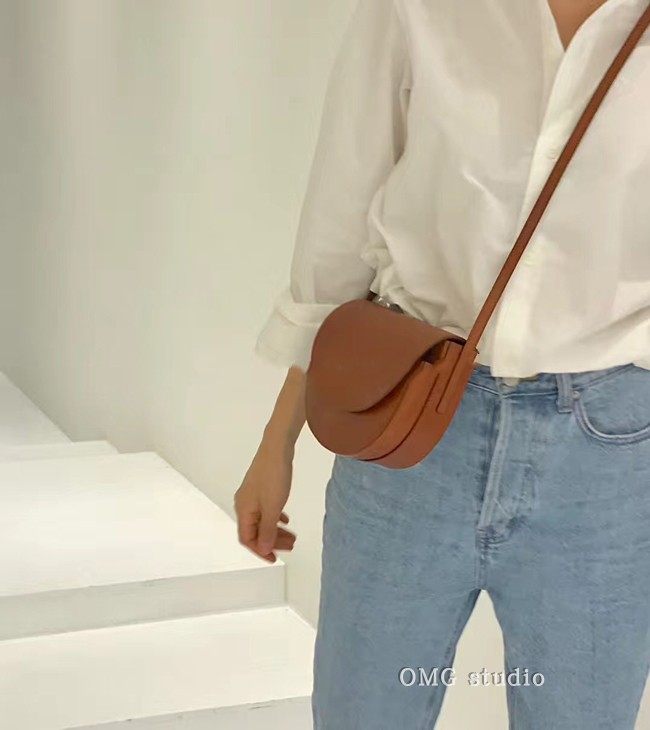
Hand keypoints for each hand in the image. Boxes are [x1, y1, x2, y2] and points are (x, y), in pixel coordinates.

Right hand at [234, 439, 296, 562]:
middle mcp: (244, 504)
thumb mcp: (272, 507)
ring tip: (292, 536)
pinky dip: (275, 517)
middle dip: (271, 541)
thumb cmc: (274, 478)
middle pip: (254, 530)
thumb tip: (263, 549)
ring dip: (275, 530)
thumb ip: (267, 530)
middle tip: (291, 546)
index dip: (260, 551)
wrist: (277, 448)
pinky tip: (286, 519)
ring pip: (261, 519)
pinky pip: (265, 509)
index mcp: (243, 510)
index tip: (275, 558)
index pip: (247, 539)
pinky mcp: (261, 487)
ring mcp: (252, 495)